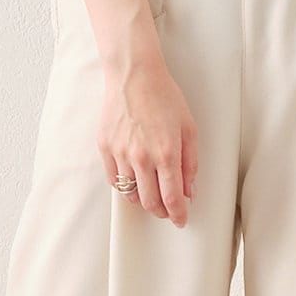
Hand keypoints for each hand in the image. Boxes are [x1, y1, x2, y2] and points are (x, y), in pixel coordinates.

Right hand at [99, 53, 197, 226]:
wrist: (134, 76)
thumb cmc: (164, 97)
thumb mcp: (188, 128)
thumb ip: (190, 163)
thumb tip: (189, 190)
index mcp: (166, 153)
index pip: (172, 198)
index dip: (178, 214)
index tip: (181, 220)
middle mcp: (142, 158)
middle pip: (150, 202)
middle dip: (161, 211)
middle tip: (167, 211)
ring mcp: (121, 154)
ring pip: (130, 194)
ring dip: (142, 201)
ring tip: (151, 195)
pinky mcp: (105, 147)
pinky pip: (114, 179)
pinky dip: (125, 186)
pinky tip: (134, 181)